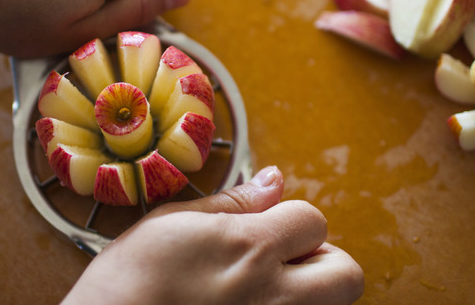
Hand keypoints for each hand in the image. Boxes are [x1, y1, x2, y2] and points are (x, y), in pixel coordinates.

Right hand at [62, 166, 363, 304]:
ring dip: (309, 293)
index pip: (312, 219)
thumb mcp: (171, 224)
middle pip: (346, 273)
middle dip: (322, 261)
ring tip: (265, 290)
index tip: (265, 228)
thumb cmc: (128, 282)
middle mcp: (272, 295)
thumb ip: (232, 203)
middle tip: (283, 263)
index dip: (290, 219)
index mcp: (248, 249)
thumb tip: (274, 180)